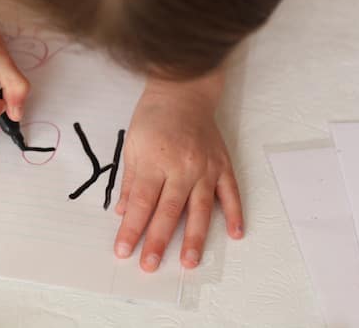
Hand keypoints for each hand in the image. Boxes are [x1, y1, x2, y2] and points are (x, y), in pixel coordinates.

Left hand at [114, 73, 243, 271]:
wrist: (184, 91)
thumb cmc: (153, 117)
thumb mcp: (132, 146)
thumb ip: (130, 181)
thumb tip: (123, 211)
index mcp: (154, 162)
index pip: (141, 203)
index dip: (131, 229)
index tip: (123, 251)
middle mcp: (181, 168)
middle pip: (168, 211)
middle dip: (157, 241)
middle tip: (149, 266)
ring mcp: (205, 167)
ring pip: (200, 209)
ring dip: (194, 237)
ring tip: (189, 262)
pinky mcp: (222, 165)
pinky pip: (230, 193)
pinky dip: (234, 213)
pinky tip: (235, 234)